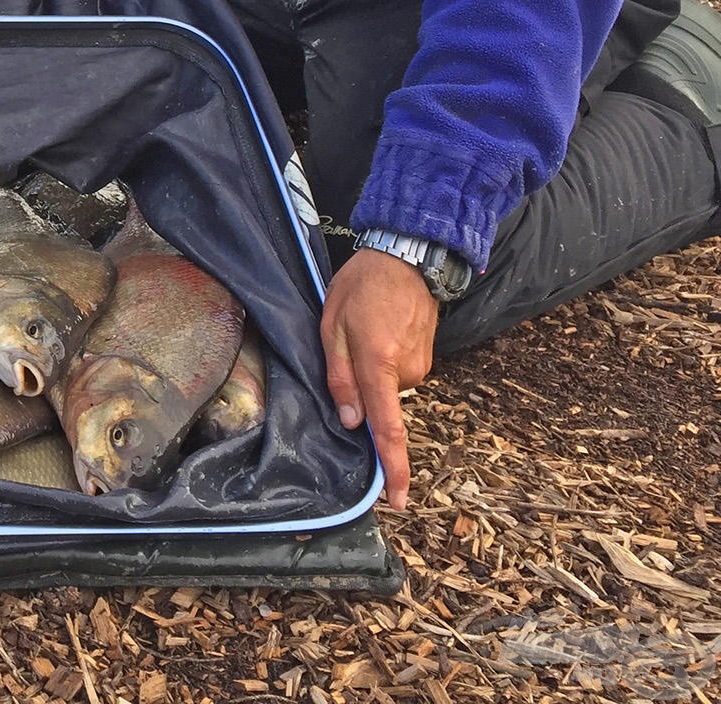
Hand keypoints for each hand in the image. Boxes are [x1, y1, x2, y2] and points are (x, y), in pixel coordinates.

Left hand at [319, 247, 438, 510]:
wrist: (407, 258)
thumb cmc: (360, 288)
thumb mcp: (331, 326)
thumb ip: (339, 377)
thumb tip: (350, 422)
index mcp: (379, 365)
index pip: (388, 428)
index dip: (393, 468)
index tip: (400, 501)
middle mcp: (407, 373)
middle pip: (378, 405)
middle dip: (360, 393)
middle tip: (346, 346)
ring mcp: (421, 367)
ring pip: (387, 389)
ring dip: (370, 372)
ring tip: (362, 332)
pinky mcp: (426, 359)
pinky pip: (397, 375)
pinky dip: (382, 363)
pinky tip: (378, 332)